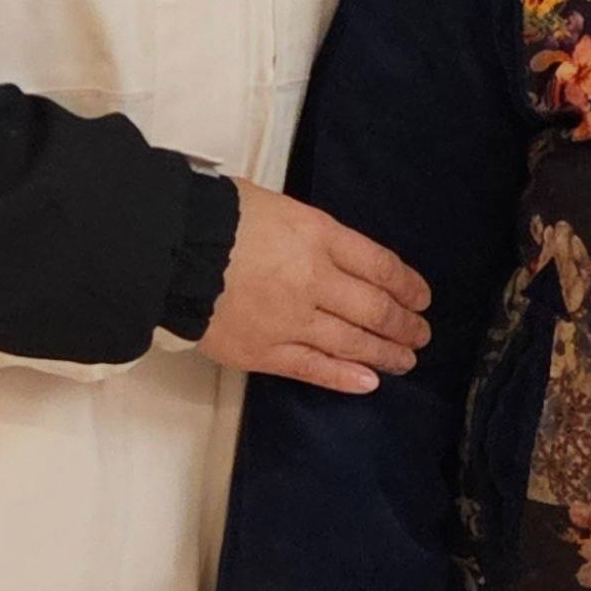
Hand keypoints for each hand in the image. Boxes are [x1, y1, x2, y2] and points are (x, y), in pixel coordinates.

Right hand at [196, 178, 432, 391]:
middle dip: (404, 324)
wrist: (169, 250)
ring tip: (406, 360)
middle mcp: (314, 280)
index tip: (422, 297)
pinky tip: (369, 382)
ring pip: (351, 343)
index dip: (408, 285)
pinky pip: (313, 369)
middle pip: (374, 308)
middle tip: (420, 333)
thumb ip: (317, 237)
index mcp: (319, 237)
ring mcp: (290, 320)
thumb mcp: (282, 208)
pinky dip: (344, 377)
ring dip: (385, 353)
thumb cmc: (220, 217)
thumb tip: (343, 260)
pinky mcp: (263, 352)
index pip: (381, 265)